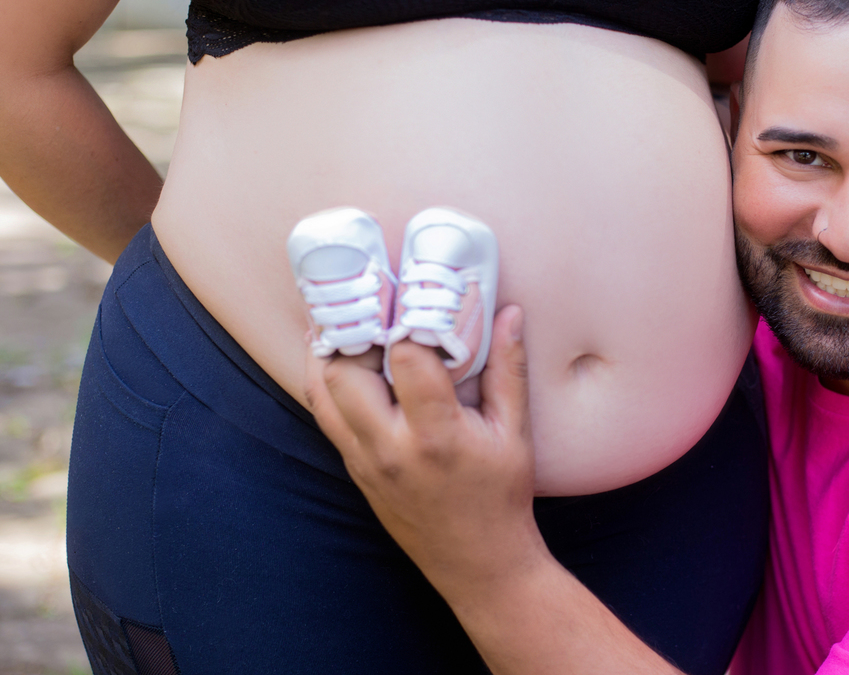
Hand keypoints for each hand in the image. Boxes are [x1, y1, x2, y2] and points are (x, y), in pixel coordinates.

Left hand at [303, 305, 548, 600]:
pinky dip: (327, 381)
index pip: (405, 360)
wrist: (478, 562)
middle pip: (342, 373)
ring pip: (320, 394)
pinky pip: (325, 416)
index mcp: (436, 435)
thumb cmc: (501, 497)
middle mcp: (390, 448)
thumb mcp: (516, 433)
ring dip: (327, 353)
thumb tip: (508, 313)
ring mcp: (364, 461)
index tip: (415, 297)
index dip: (407, 321)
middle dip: (353, 331)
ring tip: (345, 320)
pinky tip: (342, 357)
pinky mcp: (354, 470)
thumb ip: (509, 368)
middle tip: (370, 303)